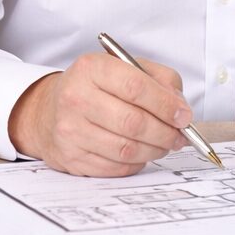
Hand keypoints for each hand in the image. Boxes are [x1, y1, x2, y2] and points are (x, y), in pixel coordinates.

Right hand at [8, 53, 192, 175]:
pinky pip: (116, 167)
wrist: (50, 110)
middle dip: (165, 132)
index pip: (135, 86)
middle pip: (133, 122)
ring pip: (126, 149)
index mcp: (92, 68)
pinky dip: (137, 162)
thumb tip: (180, 107)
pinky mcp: (71, 157)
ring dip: (154, 150)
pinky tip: (141, 152)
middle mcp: (76, 97)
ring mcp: (70, 130)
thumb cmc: (95, 87)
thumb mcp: (125, 67)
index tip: (184, 116)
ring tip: (164, 144)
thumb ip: (159, 78)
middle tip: (180, 136)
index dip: (166, 104)